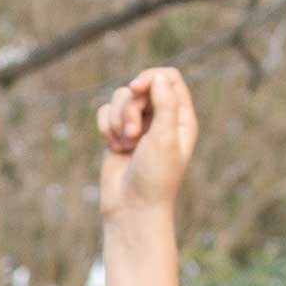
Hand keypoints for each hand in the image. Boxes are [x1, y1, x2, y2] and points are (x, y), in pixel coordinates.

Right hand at [96, 67, 197, 220]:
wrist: (132, 208)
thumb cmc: (154, 177)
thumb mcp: (165, 138)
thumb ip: (165, 103)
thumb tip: (158, 77)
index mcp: (180, 117)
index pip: (168, 78)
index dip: (150, 78)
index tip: (136, 90)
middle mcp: (160, 118)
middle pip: (140, 86)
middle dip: (130, 107)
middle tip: (133, 133)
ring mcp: (138, 125)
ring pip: (120, 98)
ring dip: (117, 120)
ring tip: (125, 145)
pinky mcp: (117, 133)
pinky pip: (105, 112)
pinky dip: (106, 128)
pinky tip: (114, 148)